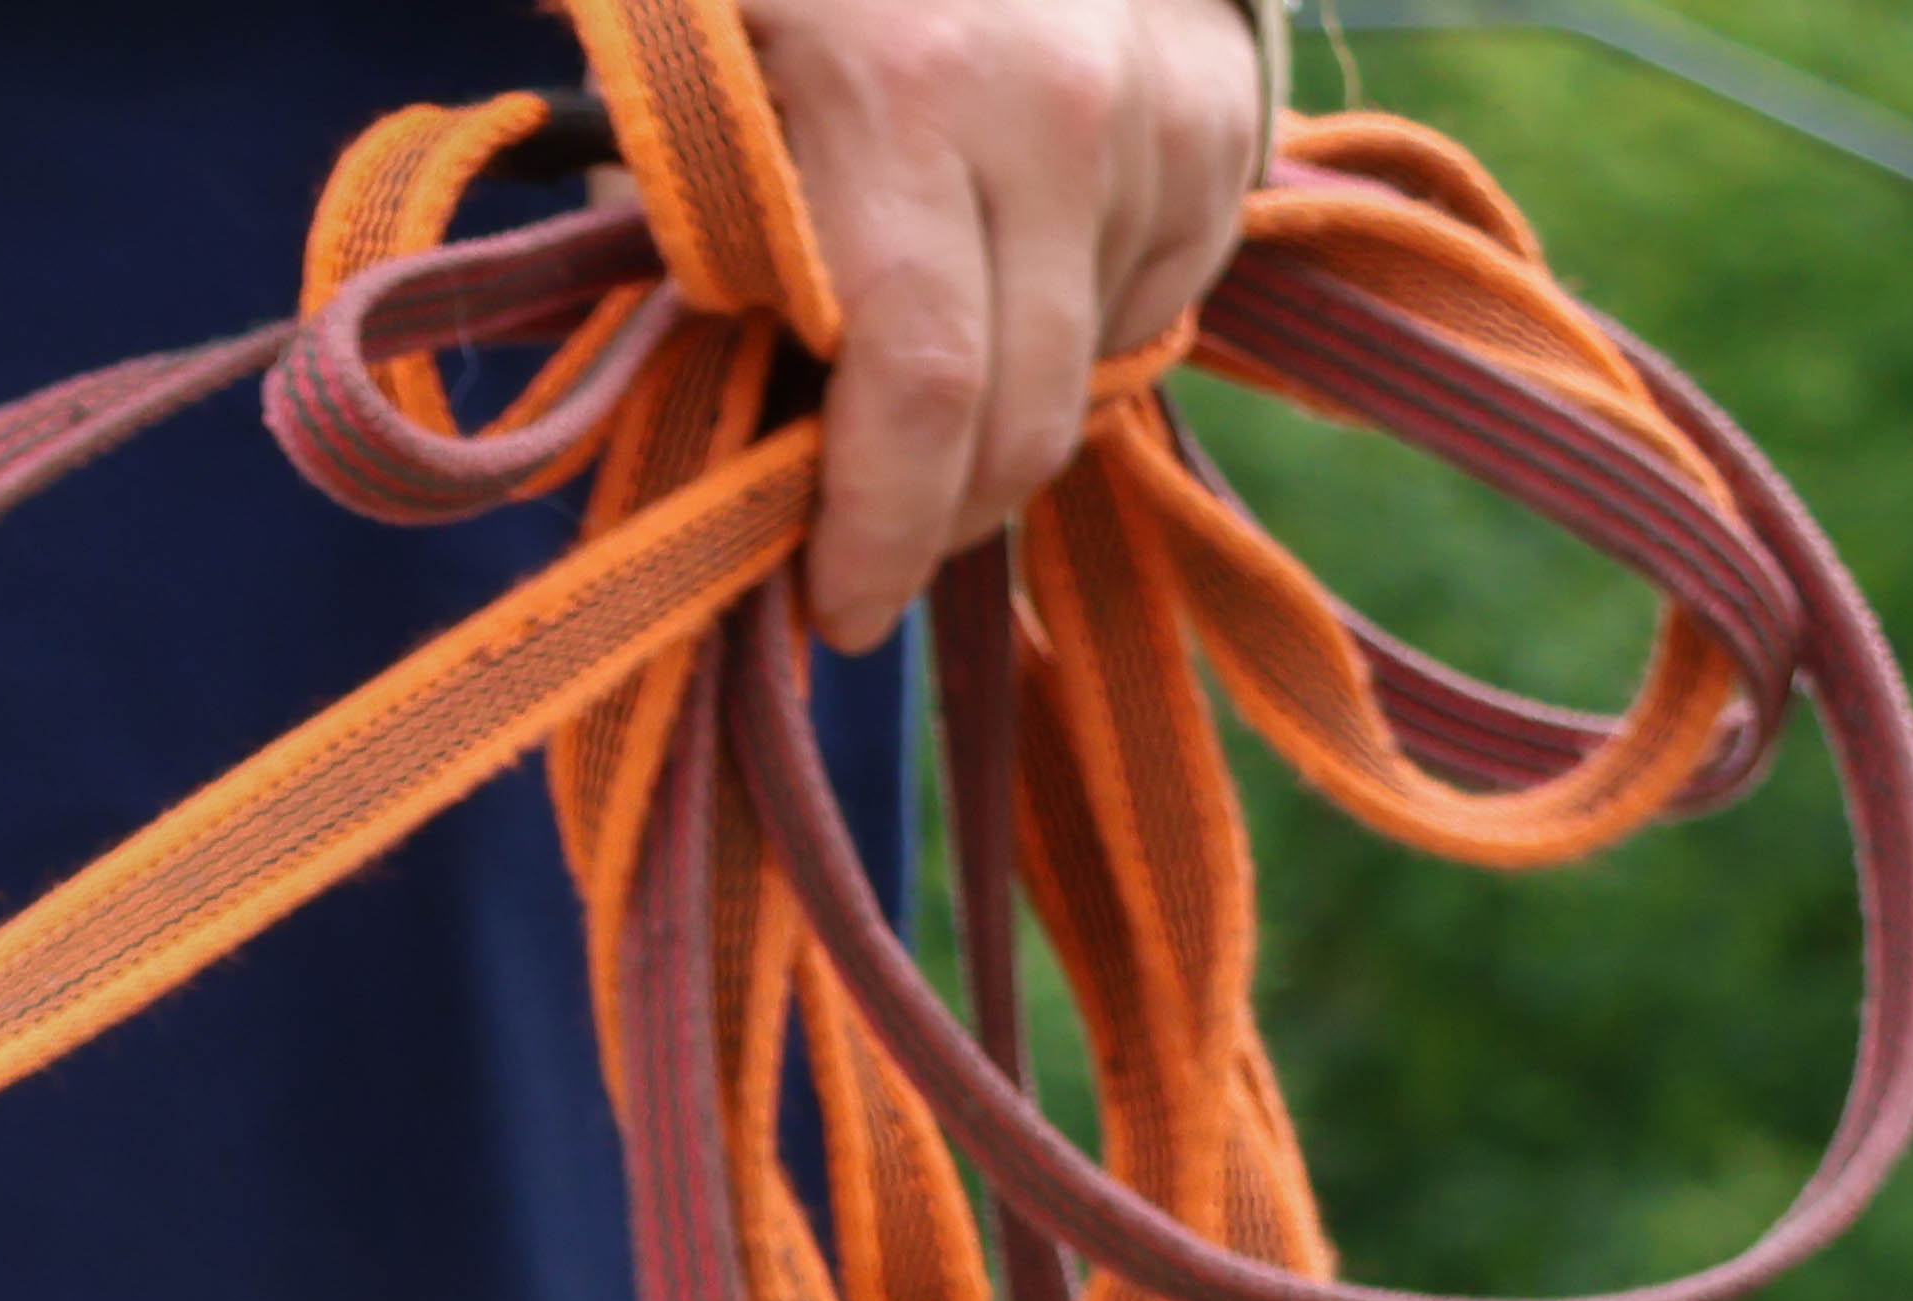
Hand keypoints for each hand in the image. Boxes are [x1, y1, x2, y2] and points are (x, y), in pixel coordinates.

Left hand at [736, 0, 1279, 646]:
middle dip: (941, 520)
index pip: (914, 383)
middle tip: (868, 557)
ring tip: (919, 376)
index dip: (878, 531)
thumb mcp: (698, 78)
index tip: (833, 609)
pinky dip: (1071, 339)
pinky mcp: (1226, 126)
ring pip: (1089, 374)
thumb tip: (701, 458)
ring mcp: (1159, 114)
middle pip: (1025, 414)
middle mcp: (1055, 106)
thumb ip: (686, 256)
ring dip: (1000, 420)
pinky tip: (1006, 277)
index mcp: (900, 97)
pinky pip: (1151, 308)